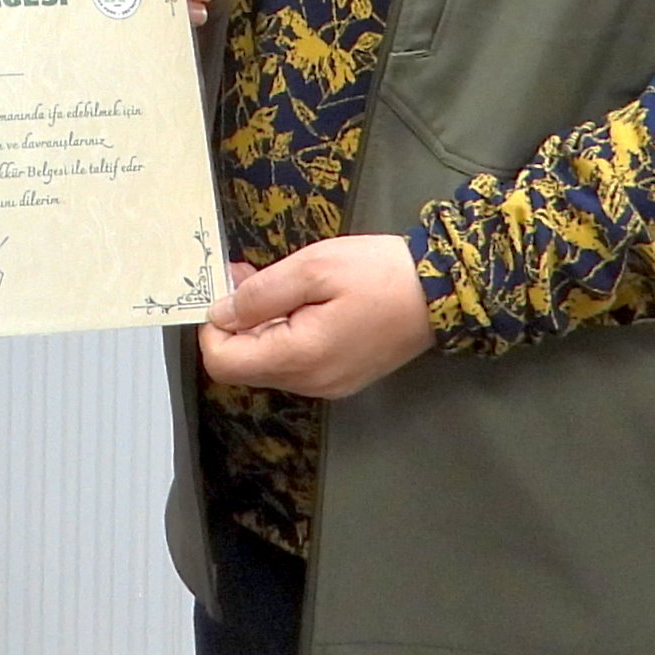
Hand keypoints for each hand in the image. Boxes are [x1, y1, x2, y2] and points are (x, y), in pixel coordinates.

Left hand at [196, 235, 434, 398]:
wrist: (443, 294)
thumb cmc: (379, 274)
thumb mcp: (314, 268)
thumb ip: (261, 294)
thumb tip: (219, 312)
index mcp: (300, 358)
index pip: (223, 363)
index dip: (212, 327)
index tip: (226, 288)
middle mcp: (310, 383)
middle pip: (242, 365)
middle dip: (233, 322)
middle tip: (245, 274)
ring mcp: (327, 385)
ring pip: (266, 363)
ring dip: (258, 325)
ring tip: (273, 281)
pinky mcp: (340, 378)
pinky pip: (293, 362)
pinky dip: (282, 333)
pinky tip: (297, 302)